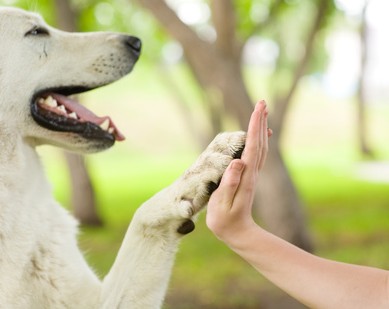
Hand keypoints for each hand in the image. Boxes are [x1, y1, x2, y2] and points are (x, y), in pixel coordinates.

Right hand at [206, 100, 270, 244]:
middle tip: (262, 103)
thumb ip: (229, 183)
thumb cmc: (226, 221)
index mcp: (246, 176)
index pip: (252, 146)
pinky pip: (257, 154)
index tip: (258, 109)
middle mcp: (253, 173)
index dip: (254, 127)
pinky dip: (259, 140)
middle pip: (259, 142)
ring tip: (262, 113)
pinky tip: (260, 135)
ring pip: (260, 147)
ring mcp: (253, 175)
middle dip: (260, 122)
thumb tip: (238, 161)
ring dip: (261, 128)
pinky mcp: (250, 177)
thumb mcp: (223, 204)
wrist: (238, 233)